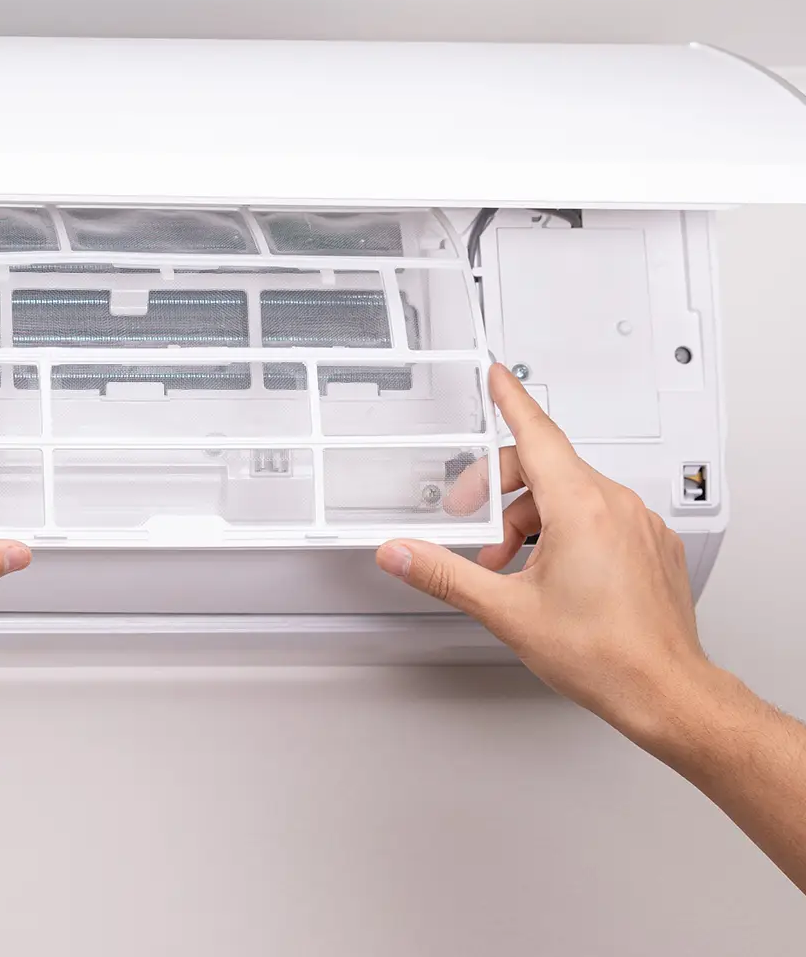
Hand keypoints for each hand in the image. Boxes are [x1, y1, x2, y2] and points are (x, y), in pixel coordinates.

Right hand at [376, 363, 711, 744]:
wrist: (665, 691)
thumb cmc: (604, 654)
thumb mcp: (506, 610)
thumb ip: (444, 573)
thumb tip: (402, 554)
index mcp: (580, 509)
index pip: (537, 433)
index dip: (510, 401)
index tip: (496, 376)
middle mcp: (615, 506)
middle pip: (545, 468)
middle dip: (500, 493)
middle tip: (473, 527)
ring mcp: (640, 525)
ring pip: (571, 496)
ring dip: (530, 521)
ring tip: (510, 568)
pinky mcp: (652, 546)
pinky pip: (601, 517)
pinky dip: (566, 533)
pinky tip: (551, 575)